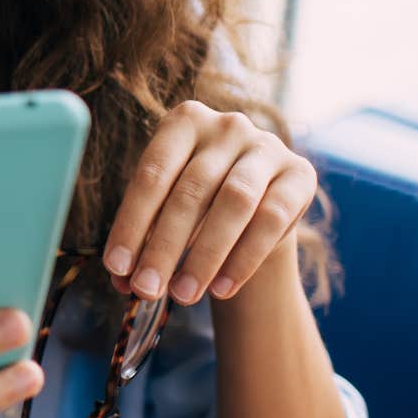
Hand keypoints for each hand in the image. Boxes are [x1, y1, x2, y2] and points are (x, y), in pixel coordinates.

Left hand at [103, 101, 316, 304]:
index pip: (151, 175)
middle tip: (147, 289)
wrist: (256, 202)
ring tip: (182, 295)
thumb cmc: (196, 204)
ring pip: (235, 202)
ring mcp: (267, 146)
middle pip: (191, 191)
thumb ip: (143, 240)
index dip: (131, 223)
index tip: (116, 267)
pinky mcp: (301, 174)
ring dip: (205, 255)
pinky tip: (221, 289)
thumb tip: (121, 280)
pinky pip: (272, 219)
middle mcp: (226, 126)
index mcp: (183, 122)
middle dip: (164, 247)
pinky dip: (244, 258)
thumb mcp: (165, 210)